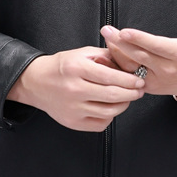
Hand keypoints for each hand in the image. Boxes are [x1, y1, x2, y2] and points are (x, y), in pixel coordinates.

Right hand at [7, 46, 145, 131]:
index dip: (129, 79)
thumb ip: (105, 56)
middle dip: (132, 93)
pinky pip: (100, 123)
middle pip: (112, 95)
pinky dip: (110, 116)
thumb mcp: (81, 53)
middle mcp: (74, 89)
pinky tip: (111, 107)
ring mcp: (73, 109)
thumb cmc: (61, 67)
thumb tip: (128, 63)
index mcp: (76, 68)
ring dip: (124, 105)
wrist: (36, 83)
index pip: (110, 76)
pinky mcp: (73, 122)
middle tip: (140, 90)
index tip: (139, 79)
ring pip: (109, 111)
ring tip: (127, 98)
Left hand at [101, 0, 176, 97]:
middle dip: (120, 43)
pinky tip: (108, 53)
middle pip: (139, 55)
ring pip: (131, 67)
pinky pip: (130, 76)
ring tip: (106, 38)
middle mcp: (166, 69)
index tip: (124, 31)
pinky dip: (118, 65)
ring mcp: (155, 80)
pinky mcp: (147, 87)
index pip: (156, 46)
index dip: (139, 39)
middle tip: (106, 29)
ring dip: (116, 53)